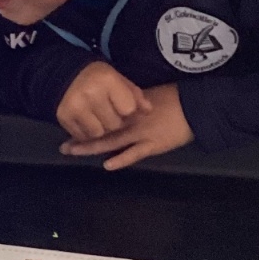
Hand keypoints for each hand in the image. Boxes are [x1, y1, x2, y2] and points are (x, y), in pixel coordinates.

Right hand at [56, 61, 151, 141]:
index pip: (128, 109)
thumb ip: (134, 95)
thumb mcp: (118, 79)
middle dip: (114, 122)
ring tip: (98, 118)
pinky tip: (86, 122)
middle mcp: (91, 94)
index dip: (128, 111)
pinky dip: (86, 133)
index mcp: (107, 81)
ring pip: (98, 134)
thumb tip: (148, 111)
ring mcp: (76, 107)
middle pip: (113, 125)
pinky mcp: (64, 118)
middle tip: (109, 114)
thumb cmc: (98, 77)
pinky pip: (82, 136)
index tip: (122, 107)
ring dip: (100, 130)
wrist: (65, 74)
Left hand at [60, 81, 193, 169]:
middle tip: (63, 145)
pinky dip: (120, 159)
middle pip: (101, 128)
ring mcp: (141, 133)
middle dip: (81, 137)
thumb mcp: (148, 95)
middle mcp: (130, 119)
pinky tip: (106, 164)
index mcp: (129, 106)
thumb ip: (130, 102)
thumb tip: (113, 105)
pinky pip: (134, 153)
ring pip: (111, 141)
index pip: (102, 113)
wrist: (195, 107)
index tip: (70, 124)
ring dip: (91, 147)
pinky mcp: (153, 145)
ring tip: (73, 151)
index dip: (85, 120)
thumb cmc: (174, 97)